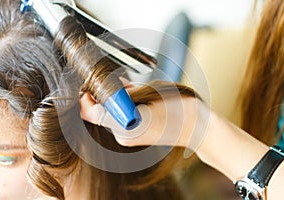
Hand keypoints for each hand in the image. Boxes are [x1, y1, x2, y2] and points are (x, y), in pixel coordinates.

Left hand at [80, 90, 210, 151]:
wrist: (197, 125)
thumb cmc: (178, 108)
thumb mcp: (149, 92)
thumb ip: (124, 93)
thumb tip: (104, 89)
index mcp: (124, 128)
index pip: (91, 113)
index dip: (87, 95)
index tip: (91, 81)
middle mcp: (122, 135)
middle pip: (99, 111)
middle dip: (104, 93)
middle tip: (116, 80)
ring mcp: (128, 136)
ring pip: (110, 112)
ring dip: (115, 97)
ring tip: (132, 87)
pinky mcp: (134, 134)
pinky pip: (120, 116)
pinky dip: (122, 103)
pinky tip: (136, 94)